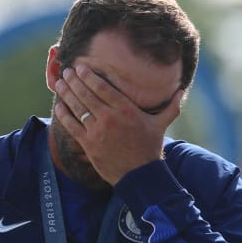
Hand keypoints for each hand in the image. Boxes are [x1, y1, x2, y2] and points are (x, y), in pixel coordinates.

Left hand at [53, 65, 183, 184]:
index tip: (81, 68)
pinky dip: (64, 114)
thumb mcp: (161, 125)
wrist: (139, 175)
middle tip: (67, 72)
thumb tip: (182, 91)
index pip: (103, 88)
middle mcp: (110, 118)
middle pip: (87, 94)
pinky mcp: (88, 144)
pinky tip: (59, 106)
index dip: (89, 76)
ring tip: (60, 83)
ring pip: (77, 107)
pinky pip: (72, 125)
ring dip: (66, 93)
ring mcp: (98, 131)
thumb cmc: (150, 148)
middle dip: (74, 81)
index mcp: (126, 110)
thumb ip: (171, 107)